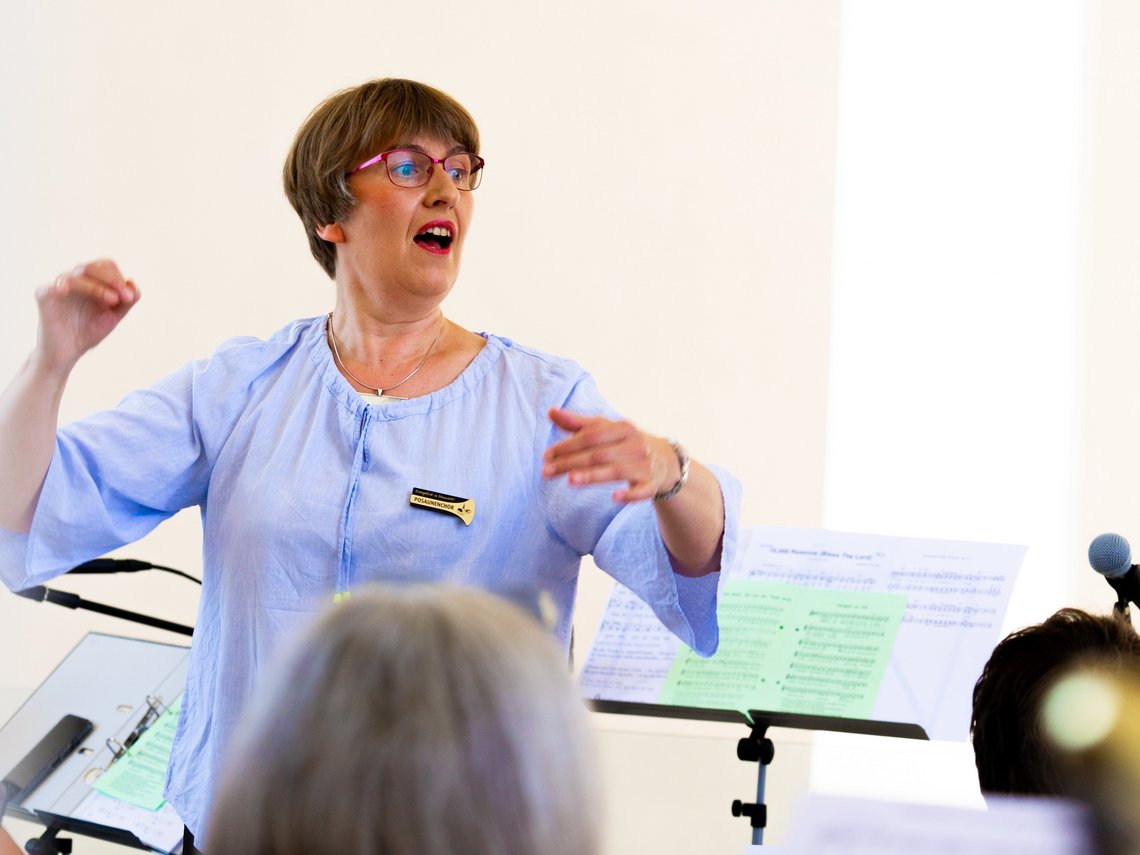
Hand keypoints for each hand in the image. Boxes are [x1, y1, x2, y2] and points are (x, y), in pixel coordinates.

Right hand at [34, 259, 138, 373]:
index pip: (106, 266)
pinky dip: (58, 286)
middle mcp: (75, 280)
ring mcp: (58, 287)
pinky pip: (48, 287)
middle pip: (92, 267)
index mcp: (92, 281)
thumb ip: (126, 302)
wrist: (69, 352)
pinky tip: (66, 291)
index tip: (129, 298)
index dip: (119, 278)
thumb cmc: (89, 331)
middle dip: (111, 280)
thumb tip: (134, 286)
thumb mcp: (113, 317)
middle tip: (124, 297)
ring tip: (112, 300)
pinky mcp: (44, 298)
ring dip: (96, 286)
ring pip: (75, 276)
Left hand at [542, 407, 676, 503]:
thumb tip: (550, 411)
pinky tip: (614, 497)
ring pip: (615, 471)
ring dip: (592, 476)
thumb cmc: (625, 442)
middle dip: (570, 463)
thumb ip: (577, 423)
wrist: (664, 460)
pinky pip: (641, 490)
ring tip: (569, 480)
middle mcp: (634, 445)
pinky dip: (629, 494)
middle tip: (546, 472)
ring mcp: (643, 465)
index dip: (567, 445)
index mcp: (622, 428)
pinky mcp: (650, 484)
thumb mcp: (606, 429)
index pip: (591, 436)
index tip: (546, 456)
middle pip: (598, 454)